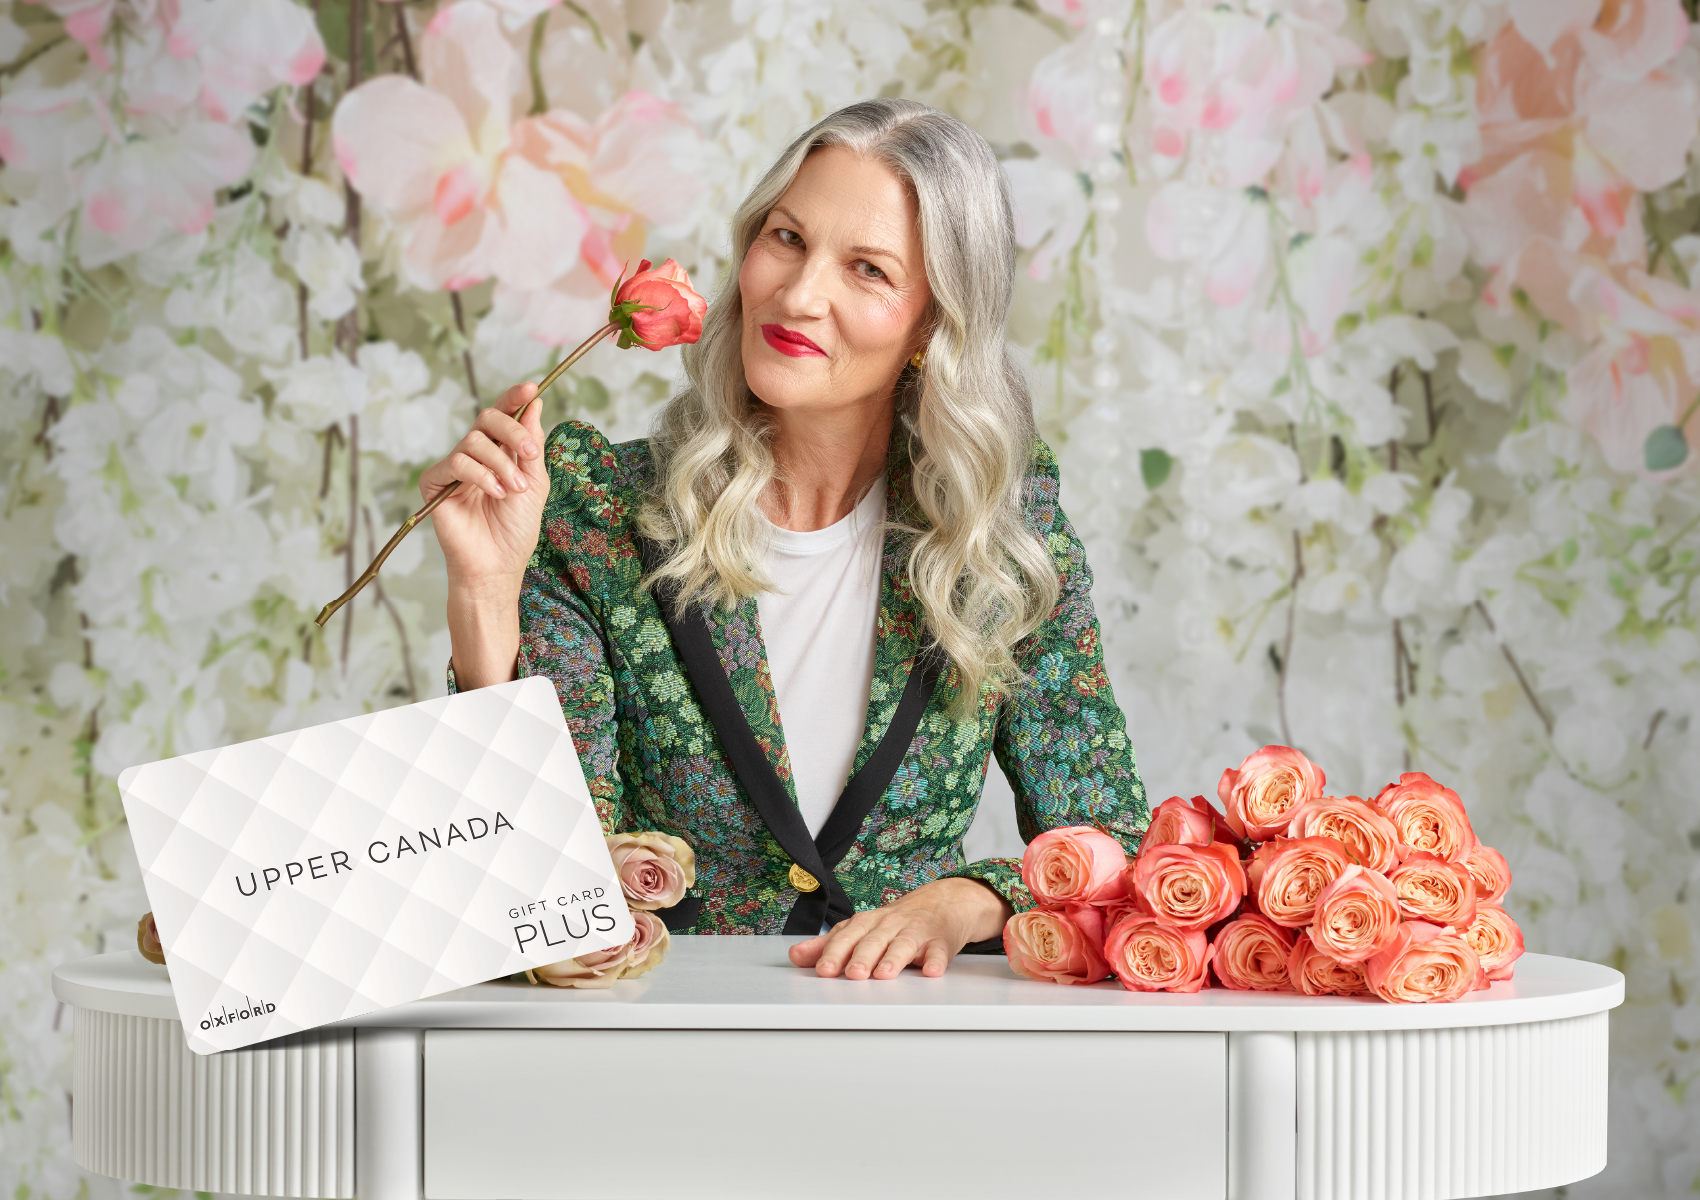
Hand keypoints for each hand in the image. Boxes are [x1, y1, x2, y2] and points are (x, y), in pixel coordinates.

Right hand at [423, 383, 549, 688]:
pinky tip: (494, 493)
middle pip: (487, 418)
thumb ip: (531, 443)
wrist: (498, 563)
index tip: (531, 387)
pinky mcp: (435, 483)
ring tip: (513, 490)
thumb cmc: (516, 528)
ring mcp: (454, 468)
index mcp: (500, 451)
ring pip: (473, 441)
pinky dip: (481, 475)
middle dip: (512, 431)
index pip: (503, 415)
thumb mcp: (535, 481)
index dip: (514, 398)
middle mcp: (475, 455)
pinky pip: (456, 462)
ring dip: (500, 464)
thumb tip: (534, 401)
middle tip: (529, 455)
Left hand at [787, 877, 1011, 979]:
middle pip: (874, 940)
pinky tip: (930, 970)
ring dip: (893, 958)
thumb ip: (829, 944)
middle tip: (852, 975)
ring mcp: (916, 932)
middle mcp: (889, 925)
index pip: (847, 936)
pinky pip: (938, 951)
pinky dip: (935, 961)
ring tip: (884, 974)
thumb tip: (795, 956)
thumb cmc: (895, 922)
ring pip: (903, 944)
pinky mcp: (940, 941)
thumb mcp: (861, 929)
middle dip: (862, 957)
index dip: (835, 952)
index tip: (823, 969)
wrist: (943, 903)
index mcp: (868, 923)